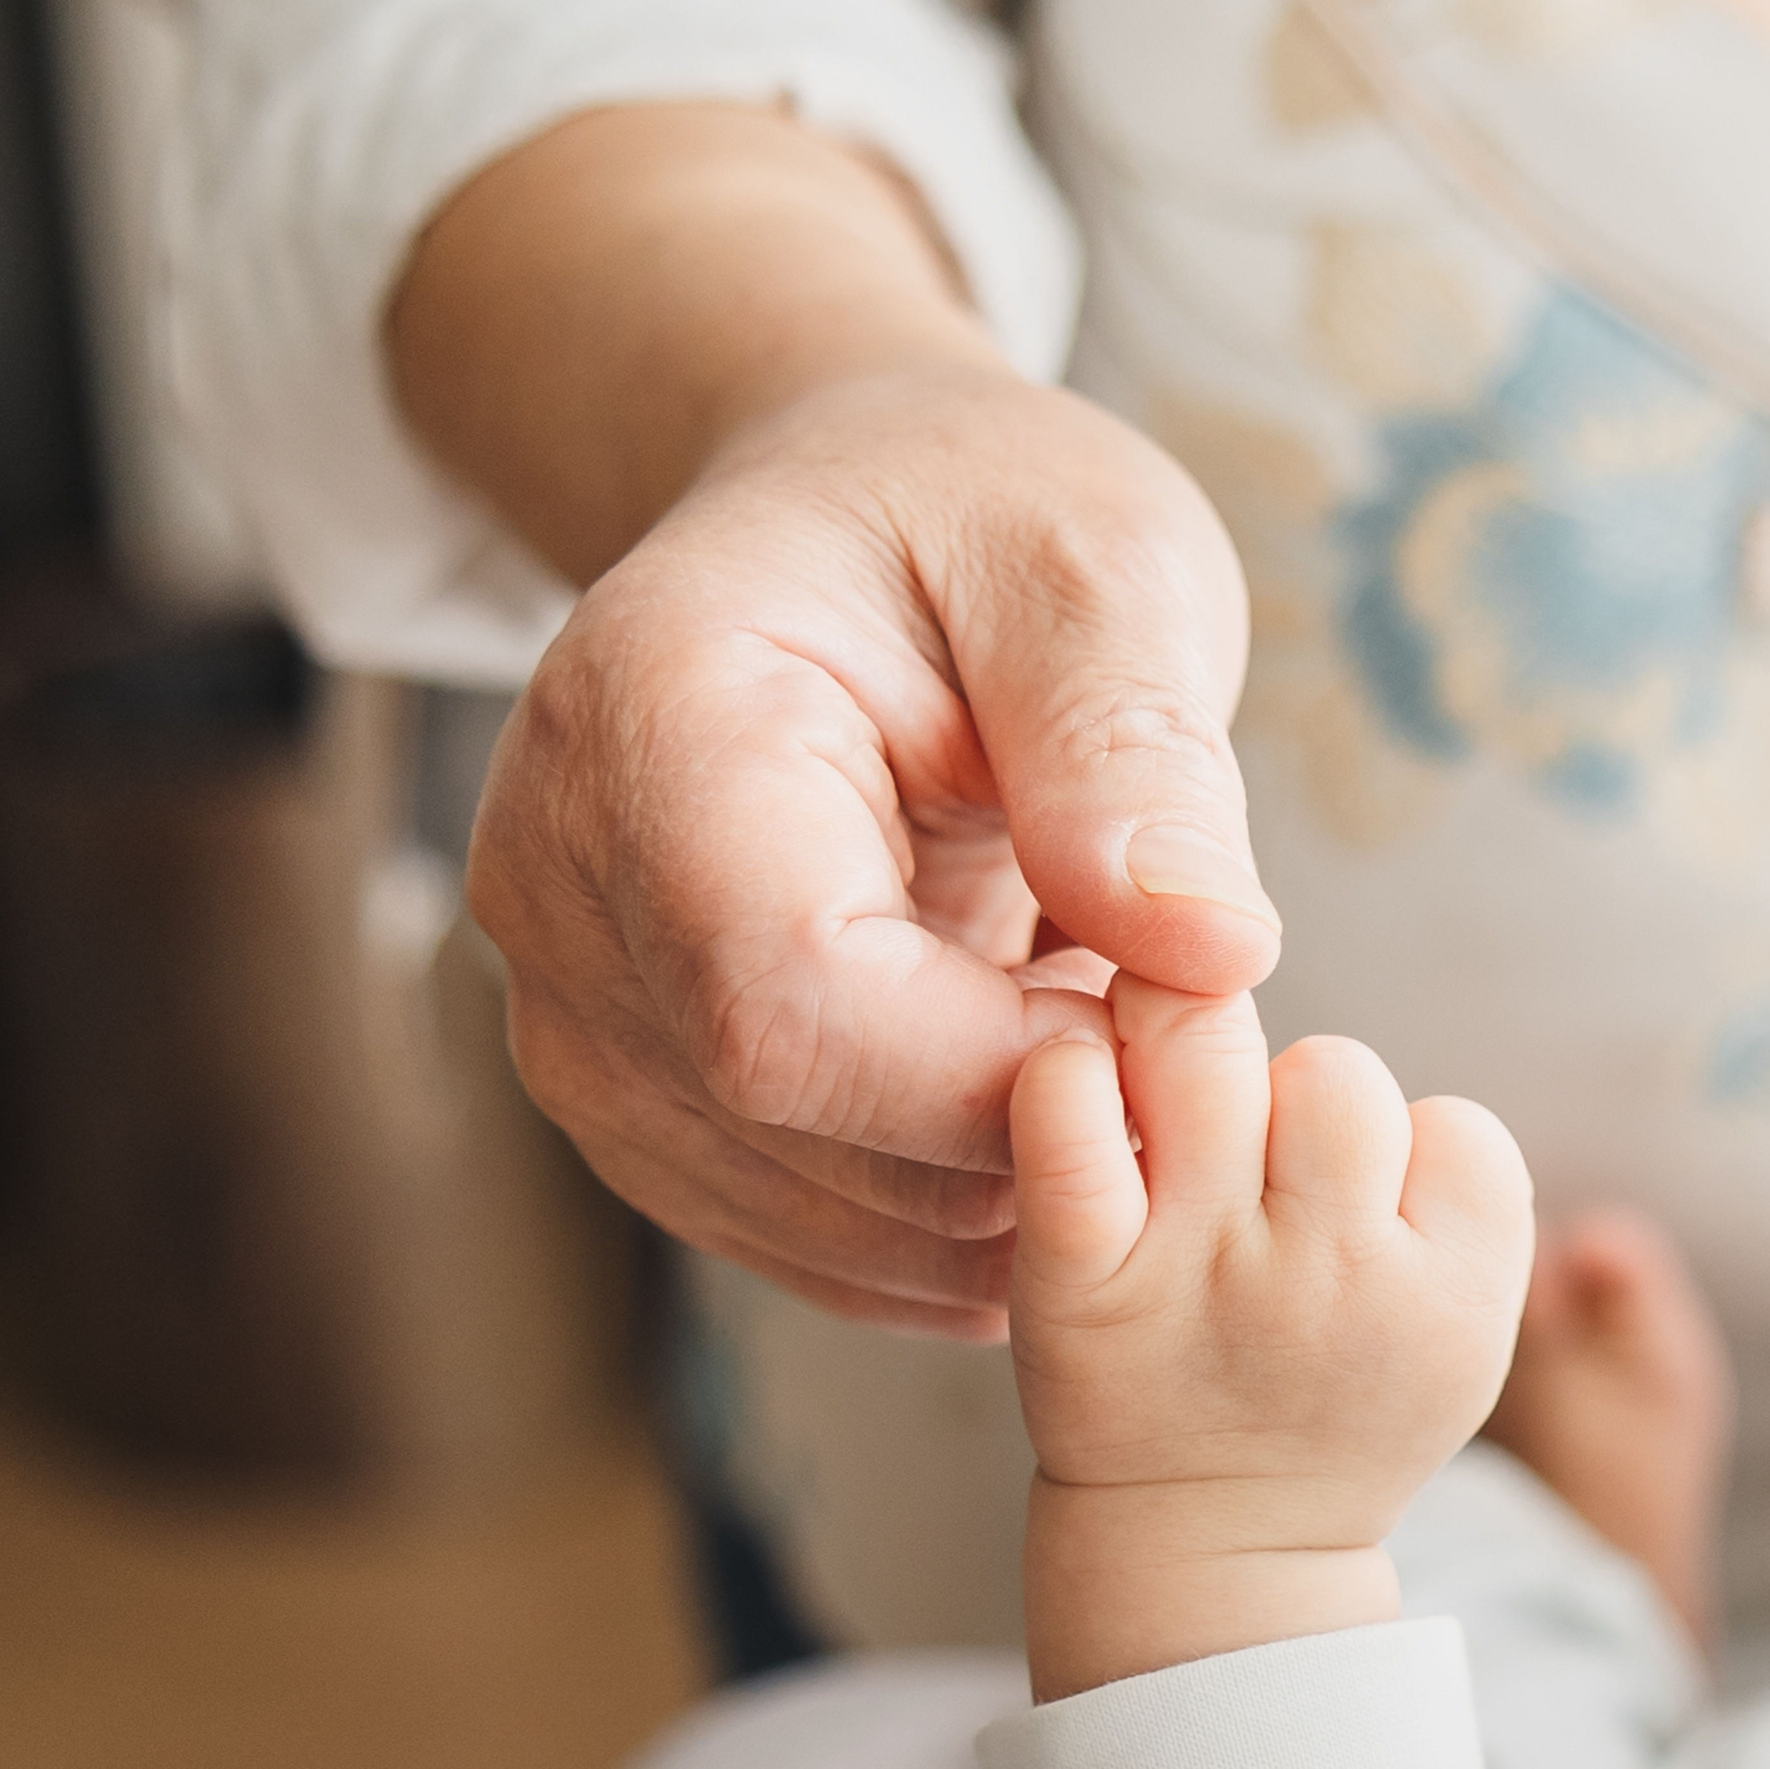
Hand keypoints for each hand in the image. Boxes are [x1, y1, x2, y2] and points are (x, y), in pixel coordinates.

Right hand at [399, 108, 1281, 1335]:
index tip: (1166, 1018)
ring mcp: (573, 1016)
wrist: (840, 546)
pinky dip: (957, 1216)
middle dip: (1027, 1132)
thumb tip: (1212, 955)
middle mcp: (557, 888)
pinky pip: (806, 1240)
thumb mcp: (1095, 573)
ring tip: (1083, 1012)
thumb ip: (1134, 756)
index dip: (1001, 1075)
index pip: (788, 1002)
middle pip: (795, 1128)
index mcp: (653, 716)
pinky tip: (1030, 1089)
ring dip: (1003, 1180)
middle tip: (1165, 1017)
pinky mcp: (633, 1106)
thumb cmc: (971, 528)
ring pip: (809, 1217)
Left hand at [1007, 977, 1534, 1699]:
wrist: (1204, 1546)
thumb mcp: (1453, 1334)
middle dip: (1296, 1094)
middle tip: (1250, 1157)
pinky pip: (1068, 1114)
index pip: (1455, 1124)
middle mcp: (1337, 1279)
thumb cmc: (1327, 1406)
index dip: (1401, 1148)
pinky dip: (1065, 1075)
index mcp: (1453, 1297)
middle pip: (1336, 1072)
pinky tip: (1073, 1089)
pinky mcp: (1081, 1280)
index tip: (1356, 1213)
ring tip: (1168, 1112)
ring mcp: (1205, 1274)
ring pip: (1214, 1046)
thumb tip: (1355, 1052)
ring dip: (1185, 1050)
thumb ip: (1446, 1199)